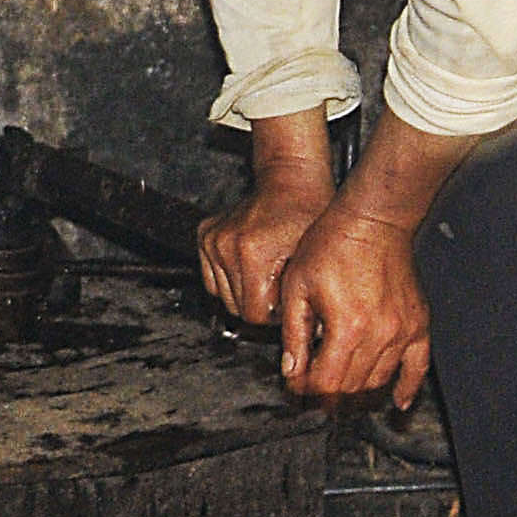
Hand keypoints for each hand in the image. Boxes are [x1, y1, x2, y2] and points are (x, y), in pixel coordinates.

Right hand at [198, 181, 324, 324]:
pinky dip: (230, 280)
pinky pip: (213, 280)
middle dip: (261, 303)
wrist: (290, 179)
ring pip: (223, 296)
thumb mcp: (312, 262)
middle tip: (280, 284)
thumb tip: (303, 338)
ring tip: (267, 273)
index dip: (276, 314)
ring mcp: (212, 240)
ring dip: (245, 292)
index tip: (288, 298)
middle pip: (237, 308)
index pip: (255, 315)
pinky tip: (250, 266)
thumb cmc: (308, 213)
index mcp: (252, 252)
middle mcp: (225, 245)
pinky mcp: (204, 235)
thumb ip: (301, 300)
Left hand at [270, 203, 433, 411]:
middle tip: (312, 392)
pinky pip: (418, 367)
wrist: (373, 218)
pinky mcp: (418, 323)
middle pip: (352, 388)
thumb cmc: (333, 242)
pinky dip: (408, 388)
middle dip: (328, 397)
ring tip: (340, 394)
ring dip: (358, 394)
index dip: (306, 390)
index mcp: (346, 327)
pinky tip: (397, 402)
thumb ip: (294, 333)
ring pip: (379, 383)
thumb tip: (292, 370)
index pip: (325, 381)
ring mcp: (403, 331)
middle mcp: (379, 335)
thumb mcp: (298, 285)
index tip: (296, 388)